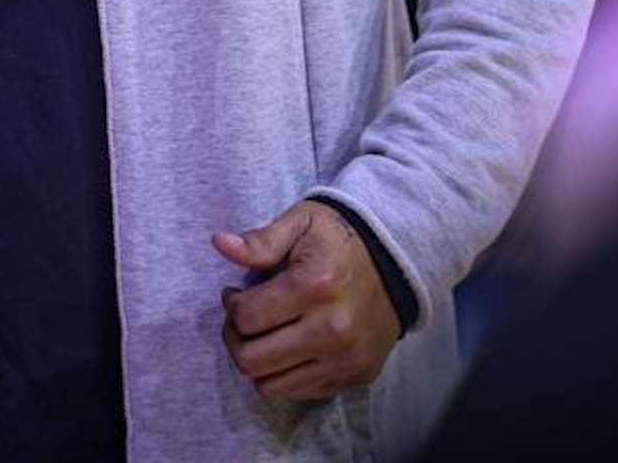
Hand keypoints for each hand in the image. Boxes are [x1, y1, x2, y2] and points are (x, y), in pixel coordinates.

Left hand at [214, 200, 401, 401]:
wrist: (397, 266)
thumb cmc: (339, 242)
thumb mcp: (301, 224)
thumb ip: (260, 241)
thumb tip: (219, 243)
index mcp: (316, 286)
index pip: (245, 317)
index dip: (230, 305)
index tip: (235, 293)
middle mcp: (334, 329)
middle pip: (252, 359)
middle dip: (235, 338)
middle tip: (242, 319)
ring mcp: (347, 359)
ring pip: (270, 385)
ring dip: (256, 361)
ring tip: (263, 334)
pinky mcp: (356, 377)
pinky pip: (298, 393)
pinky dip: (283, 374)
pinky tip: (288, 346)